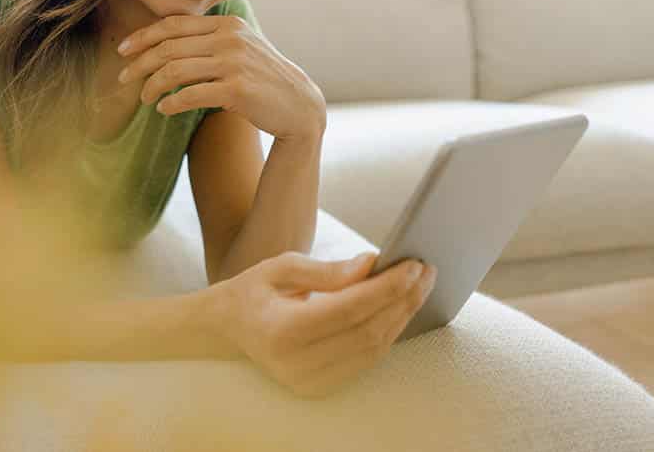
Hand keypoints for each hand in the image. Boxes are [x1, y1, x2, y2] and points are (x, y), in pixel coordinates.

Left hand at [116, 15, 325, 140]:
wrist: (299, 106)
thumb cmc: (262, 79)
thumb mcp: (241, 48)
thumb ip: (211, 39)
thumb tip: (165, 42)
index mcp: (227, 25)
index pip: (173, 24)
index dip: (143, 36)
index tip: (123, 50)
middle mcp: (230, 39)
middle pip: (168, 47)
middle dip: (140, 64)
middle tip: (123, 79)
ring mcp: (234, 63)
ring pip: (175, 71)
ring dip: (152, 86)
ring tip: (144, 98)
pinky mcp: (236, 90)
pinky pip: (190, 95)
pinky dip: (171, 104)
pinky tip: (163, 110)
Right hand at [213, 251, 436, 398]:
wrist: (228, 330)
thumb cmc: (255, 292)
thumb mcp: (280, 267)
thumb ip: (327, 270)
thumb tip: (372, 265)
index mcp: (281, 331)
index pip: (349, 309)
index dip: (386, 287)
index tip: (413, 264)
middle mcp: (295, 364)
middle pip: (367, 332)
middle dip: (403, 300)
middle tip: (426, 270)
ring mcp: (308, 382)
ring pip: (373, 350)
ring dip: (402, 316)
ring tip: (420, 285)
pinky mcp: (320, 388)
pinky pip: (366, 360)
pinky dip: (388, 332)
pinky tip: (401, 307)